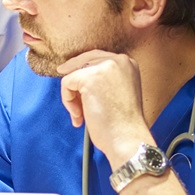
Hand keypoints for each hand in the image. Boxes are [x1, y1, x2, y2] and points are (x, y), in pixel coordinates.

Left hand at [56, 50, 155, 167]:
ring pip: (73, 74)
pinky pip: (66, 83)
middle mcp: (119, 60)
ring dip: (73, 97)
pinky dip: (68, 101)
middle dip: (74, 79)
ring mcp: (104, 67)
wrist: (127, 137)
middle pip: (84, 60)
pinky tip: (79, 116)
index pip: (98, 57)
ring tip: (81, 115)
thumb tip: (79, 78)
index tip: (68, 73)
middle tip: (65, 91)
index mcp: (128, 64)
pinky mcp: (89, 78)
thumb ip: (105, 81)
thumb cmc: (123, 124)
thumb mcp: (119, 93)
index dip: (82, 67)